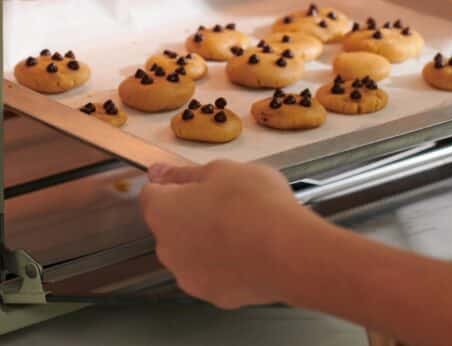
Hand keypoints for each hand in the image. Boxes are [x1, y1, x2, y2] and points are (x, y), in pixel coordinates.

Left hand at [139, 160, 321, 308]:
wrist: (286, 251)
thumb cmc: (255, 204)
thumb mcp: (224, 170)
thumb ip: (186, 173)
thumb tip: (159, 172)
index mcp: (164, 211)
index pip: (152, 194)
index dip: (173, 185)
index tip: (194, 182)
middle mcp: (166, 247)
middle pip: (172, 226)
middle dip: (193, 215)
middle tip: (228, 204)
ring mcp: (187, 275)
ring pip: (192, 253)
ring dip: (207, 242)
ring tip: (243, 230)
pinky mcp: (211, 294)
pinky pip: (213, 275)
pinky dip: (225, 265)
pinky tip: (249, 254)